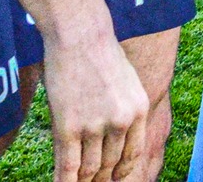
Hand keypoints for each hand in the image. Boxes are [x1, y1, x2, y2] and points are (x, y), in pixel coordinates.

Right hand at [41, 27, 150, 181]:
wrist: (79, 35)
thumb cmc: (99, 53)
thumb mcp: (127, 81)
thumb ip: (126, 110)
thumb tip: (119, 137)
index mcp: (138, 110)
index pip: (133, 155)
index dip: (122, 172)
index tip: (115, 179)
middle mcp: (119, 121)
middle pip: (110, 164)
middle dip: (101, 178)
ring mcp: (93, 126)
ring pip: (89, 169)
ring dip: (83, 181)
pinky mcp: (67, 127)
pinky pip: (67, 166)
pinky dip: (65, 181)